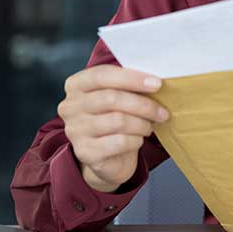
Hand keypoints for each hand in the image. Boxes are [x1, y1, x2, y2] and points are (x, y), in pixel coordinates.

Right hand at [58, 64, 168, 192]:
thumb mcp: (119, 96)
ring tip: (149, 126)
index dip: (131, 78)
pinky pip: (119, 142)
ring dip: (141, 124)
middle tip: (162, 112)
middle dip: (143, 104)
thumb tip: (155, 80)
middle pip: (111, 98)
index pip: (102, 75)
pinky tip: (138, 139)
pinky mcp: (84, 152)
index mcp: (76, 85)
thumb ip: (129, 85)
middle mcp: (70, 106)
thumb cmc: (115, 118)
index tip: (157, 84)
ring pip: (118, 121)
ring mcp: (75, 130)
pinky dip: (136, 140)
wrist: (108, 156)